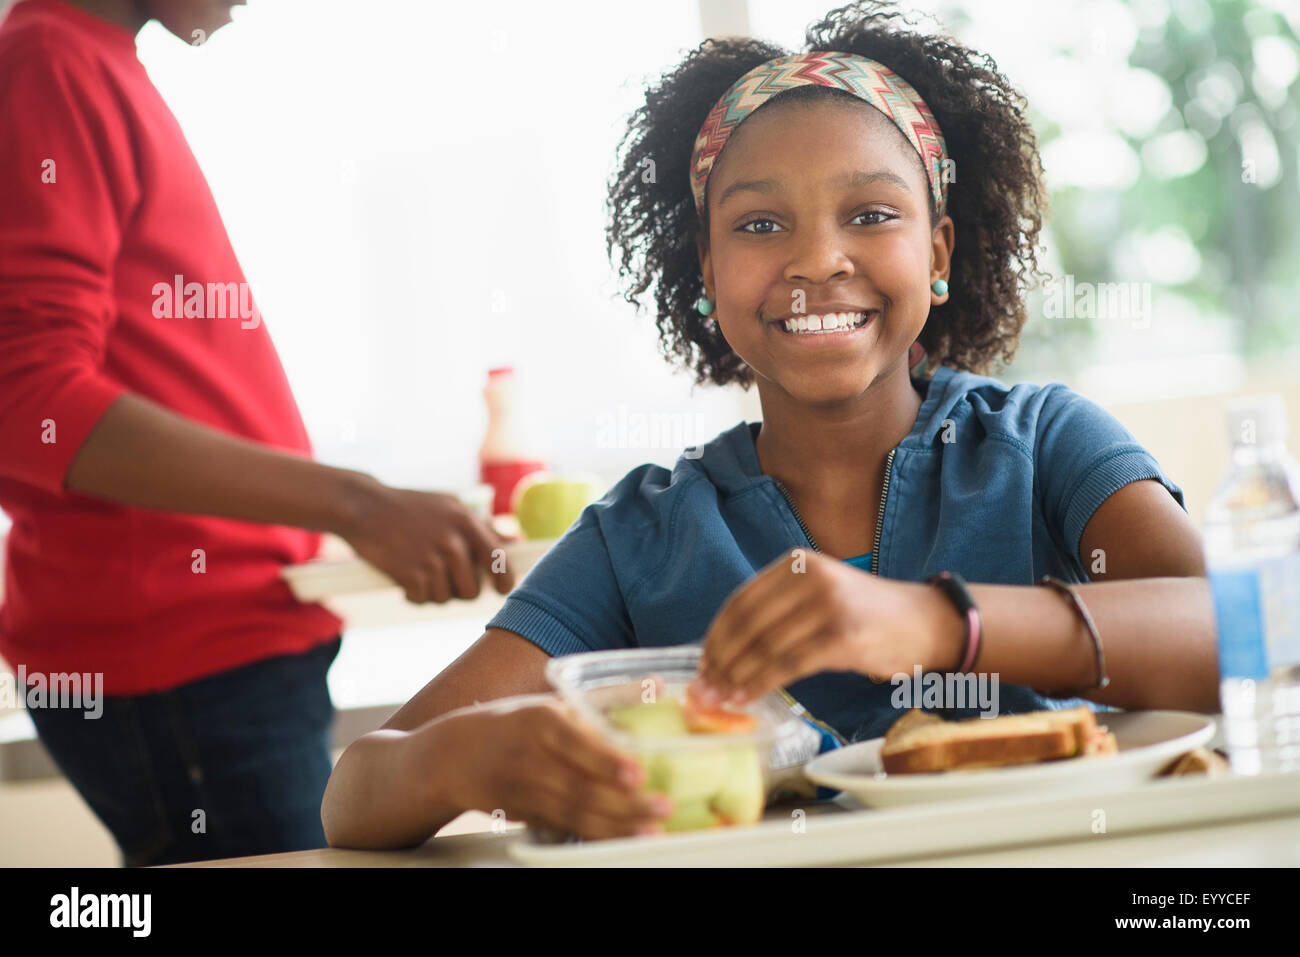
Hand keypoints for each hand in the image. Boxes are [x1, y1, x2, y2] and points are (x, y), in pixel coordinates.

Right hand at [338, 479, 515, 602]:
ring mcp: (430, 560)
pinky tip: (406, 578)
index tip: (502, 589)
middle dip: (461, 592)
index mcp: (465, 522)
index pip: (498, 559)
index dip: (505, 580)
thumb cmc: (410, 507)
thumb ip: (482, 527)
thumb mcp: (450, 507)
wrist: (363, 507)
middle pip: (472, 590)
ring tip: (421, 573)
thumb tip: (515, 540)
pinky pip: (422, 600)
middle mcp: (451, 541)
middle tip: (446, 581)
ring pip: (446, 598)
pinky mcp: (408, 575)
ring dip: (434, 592)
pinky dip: (414, 595)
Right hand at [433, 696, 673, 839]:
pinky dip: (595, 835)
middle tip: (662, 807)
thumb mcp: (552, 703)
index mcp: (538, 720)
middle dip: (624, 802)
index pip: (573, 742)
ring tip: (651, 830)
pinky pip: (564, 828)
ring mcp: (523, 791)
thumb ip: (605, 699)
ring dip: (616, 826)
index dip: (605, 760)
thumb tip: (658, 685)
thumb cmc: (515, 724)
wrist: (453, 756)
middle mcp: (528, 757)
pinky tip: (623, 838)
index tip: (636, 773)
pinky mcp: (522, 816)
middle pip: (579, 786)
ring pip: (574, 814)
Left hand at [690, 550, 963, 705]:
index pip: (741, 601)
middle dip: (720, 660)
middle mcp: (811, 576)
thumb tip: (724, 650)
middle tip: (704, 688)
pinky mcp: (843, 635)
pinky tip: (746, 696)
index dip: (716, 635)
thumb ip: (778, 610)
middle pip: (748, 623)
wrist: (925, 622)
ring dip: (736, 676)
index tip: (702, 663)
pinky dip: (761, 683)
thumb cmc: (865, 616)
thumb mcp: (819, 595)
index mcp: (797, 563)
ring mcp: (828, 604)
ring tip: (720, 698)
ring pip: (765, 646)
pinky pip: (788, 664)